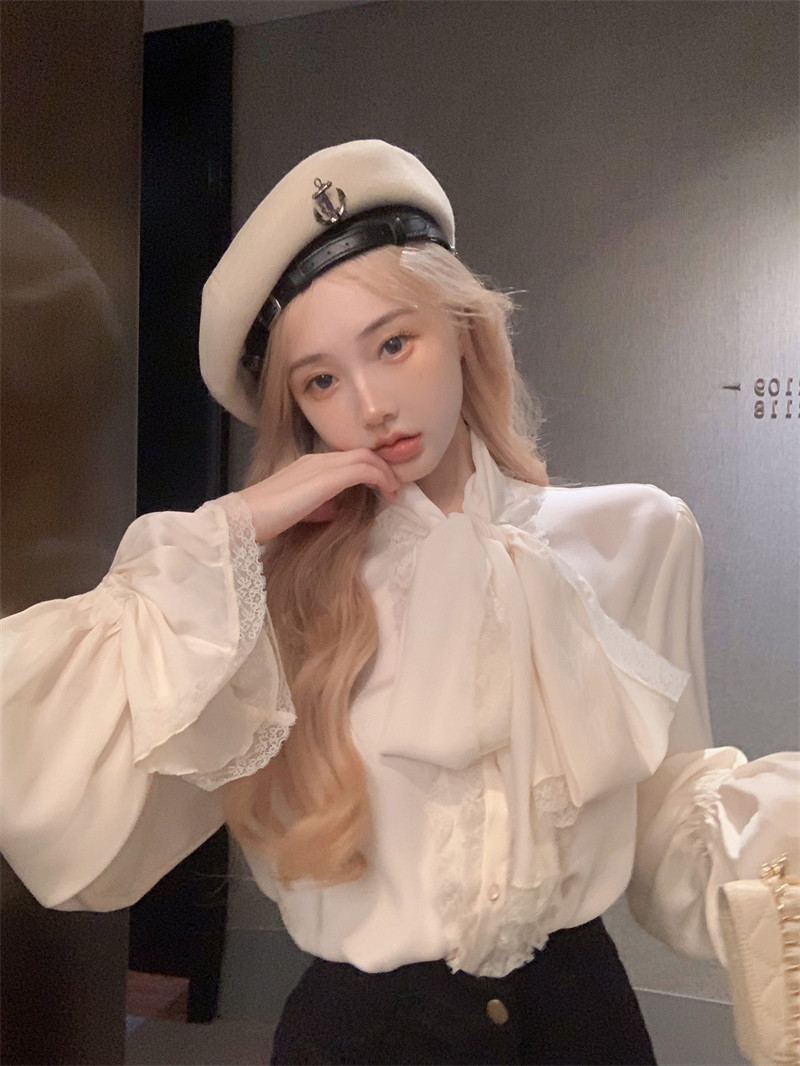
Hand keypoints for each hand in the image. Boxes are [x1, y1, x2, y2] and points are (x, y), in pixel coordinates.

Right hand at [236, 448, 399, 543]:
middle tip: (393, 488)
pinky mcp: (327, 478)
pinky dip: (380, 479)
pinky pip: (363, 470)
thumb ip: (319, 505)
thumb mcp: (300, 510)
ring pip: (365, 458)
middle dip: (382, 468)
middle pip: (361, 453)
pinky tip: (387, 494)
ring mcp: (322, 465)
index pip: (347, 458)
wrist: (246, 518)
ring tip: (393, 491)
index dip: (369, 469)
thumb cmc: (267, 518)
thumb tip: (336, 508)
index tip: (381, 486)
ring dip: (385, 473)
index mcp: (310, 464)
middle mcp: (317, 459)